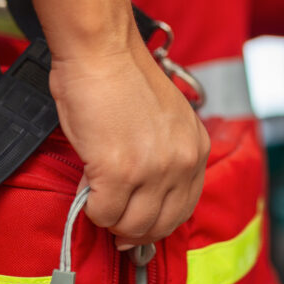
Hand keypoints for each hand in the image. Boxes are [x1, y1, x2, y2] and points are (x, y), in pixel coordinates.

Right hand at [50, 37, 209, 248]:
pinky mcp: (120, 172)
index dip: (157, 222)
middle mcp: (182, 162)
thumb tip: (142, 194)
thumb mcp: (165, 121)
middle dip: (134, 231)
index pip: (184, 208)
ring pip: (132, 225)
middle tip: (114, 225)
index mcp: (196, 148)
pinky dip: (91, 209)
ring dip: (111, 220)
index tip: (138, 224)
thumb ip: (163, 157)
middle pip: (160, 224)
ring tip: (98, 202)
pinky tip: (86, 191)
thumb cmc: (123, 77)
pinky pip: (104, 213)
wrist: (102, 51)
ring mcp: (153, 170)